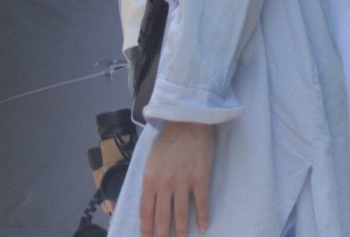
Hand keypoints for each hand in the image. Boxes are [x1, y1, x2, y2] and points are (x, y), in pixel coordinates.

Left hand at [138, 120, 213, 235]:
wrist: (186, 123)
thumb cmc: (167, 142)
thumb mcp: (151, 161)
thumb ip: (150, 182)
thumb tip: (149, 202)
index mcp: (149, 178)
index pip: (145, 210)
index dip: (146, 228)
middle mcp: (164, 183)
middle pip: (162, 216)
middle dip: (161, 234)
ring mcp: (182, 182)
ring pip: (181, 213)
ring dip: (181, 231)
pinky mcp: (200, 178)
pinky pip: (201, 203)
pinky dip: (203, 217)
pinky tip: (204, 228)